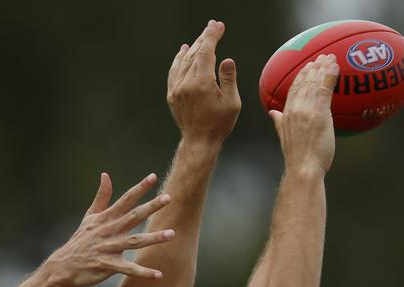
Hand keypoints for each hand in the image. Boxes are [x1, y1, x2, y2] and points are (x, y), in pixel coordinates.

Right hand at [44, 172, 174, 286]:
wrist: (64, 266)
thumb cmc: (80, 241)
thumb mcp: (90, 216)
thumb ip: (101, 196)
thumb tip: (106, 175)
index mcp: (106, 218)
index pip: (125, 199)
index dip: (139, 188)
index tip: (153, 177)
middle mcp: (110, 230)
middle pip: (134, 216)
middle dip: (151, 207)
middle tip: (168, 198)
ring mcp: (109, 248)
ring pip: (135, 241)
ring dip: (153, 238)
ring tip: (171, 234)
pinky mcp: (108, 266)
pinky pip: (129, 269)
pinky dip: (143, 272)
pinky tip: (158, 274)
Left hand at [167, 20, 240, 147]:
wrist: (199, 142)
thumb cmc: (219, 124)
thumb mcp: (231, 103)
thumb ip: (229, 79)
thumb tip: (227, 60)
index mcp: (202, 83)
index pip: (206, 52)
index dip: (212, 36)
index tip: (218, 26)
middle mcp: (186, 84)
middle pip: (195, 53)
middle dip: (205, 38)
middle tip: (213, 27)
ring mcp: (177, 89)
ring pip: (184, 61)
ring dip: (194, 47)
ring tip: (203, 37)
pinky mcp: (172, 95)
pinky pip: (174, 71)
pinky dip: (179, 59)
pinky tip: (183, 51)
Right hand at [270, 54, 337, 175]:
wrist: (302, 169)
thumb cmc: (297, 159)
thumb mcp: (285, 137)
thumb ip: (279, 122)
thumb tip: (273, 113)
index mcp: (286, 115)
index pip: (293, 90)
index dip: (301, 76)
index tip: (308, 66)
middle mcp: (295, 109)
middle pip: (305, 83)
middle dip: (314, 67)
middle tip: (323, 56)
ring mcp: (307, 111)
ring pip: (315, 83)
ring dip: (324, 68)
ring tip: (331, 58)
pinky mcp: (319, 113)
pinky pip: (325, 89)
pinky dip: (330, 76)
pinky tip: (336, 68)